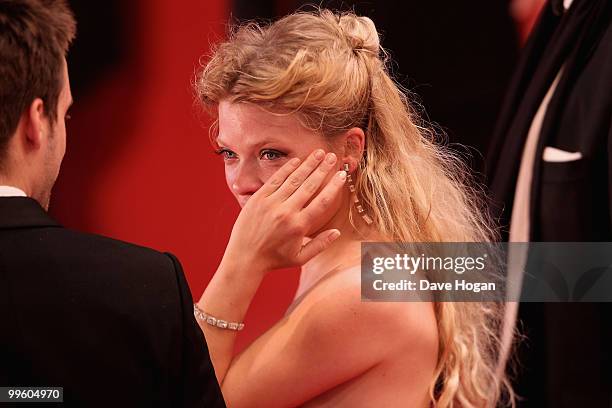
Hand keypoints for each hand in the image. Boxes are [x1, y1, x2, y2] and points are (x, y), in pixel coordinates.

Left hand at [220, 149, 345, 274]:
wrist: (244, 258)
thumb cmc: (274, 259)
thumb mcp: (300, 258)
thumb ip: (320, 245)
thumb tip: (337, 232)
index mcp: (299, 226)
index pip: (322, 201)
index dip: (333, 186)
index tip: (342, 174)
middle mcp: (286, 212)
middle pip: (309, 185)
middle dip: (322, 169)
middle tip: (332, 156)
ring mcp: (271, 204)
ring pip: (294, 179)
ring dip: (308, 164)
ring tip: (318, 153)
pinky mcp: (258, 199)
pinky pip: (275, 180)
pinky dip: (287, 169)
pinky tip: (296, 160)